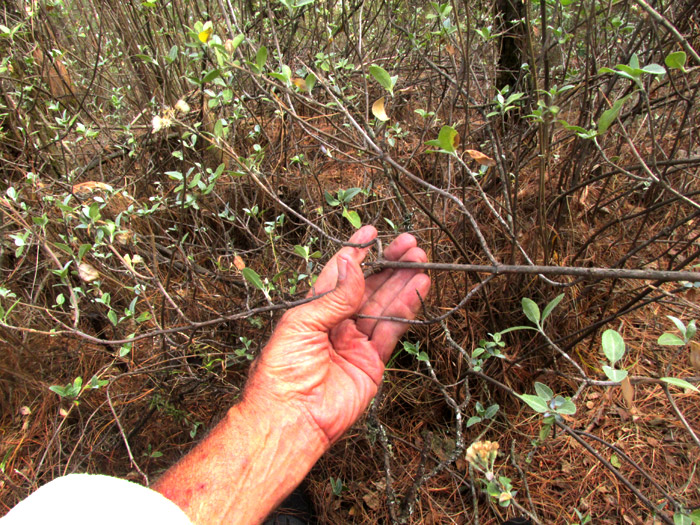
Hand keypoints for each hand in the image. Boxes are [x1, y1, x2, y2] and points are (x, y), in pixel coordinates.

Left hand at [246, 226, 430, 443]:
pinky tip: (418, 288)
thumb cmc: (282, 371)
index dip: (356, 253)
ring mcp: (355, 343)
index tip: (372, 231)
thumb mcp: (302, 323)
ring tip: (421, 260)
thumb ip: (333, 296)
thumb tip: (349, 262)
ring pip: (384, 305)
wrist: (291, 419)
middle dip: (388, 264)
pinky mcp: (372, 363)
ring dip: (402, 282)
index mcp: (313, 311)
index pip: (338, 275)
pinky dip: (406, 309)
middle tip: (410, 244)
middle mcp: (336, 324)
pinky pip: (392, 331)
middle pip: (367, 287)